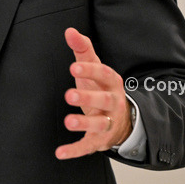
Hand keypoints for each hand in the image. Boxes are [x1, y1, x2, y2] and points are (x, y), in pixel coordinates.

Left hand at [55, 27, 131, 159]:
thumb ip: (82, 49)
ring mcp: (107, 123)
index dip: (90, 70)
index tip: (74, 66)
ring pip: (98, 124)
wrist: (124, 120)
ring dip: (83, 123)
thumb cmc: (102, 89)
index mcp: (111, 83)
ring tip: (68, 121)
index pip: (104, 74)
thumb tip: (69, 31)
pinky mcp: (100, 140)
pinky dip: (74, 150)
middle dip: (87, 97)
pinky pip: (88, 146)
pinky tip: (60, 153)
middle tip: (69, 94)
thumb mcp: (95, 68)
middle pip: (103, 100)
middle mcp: (112, 103)